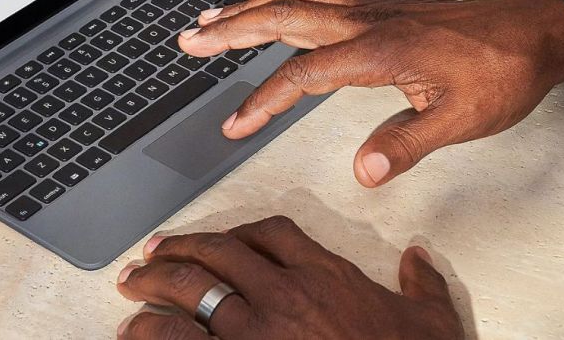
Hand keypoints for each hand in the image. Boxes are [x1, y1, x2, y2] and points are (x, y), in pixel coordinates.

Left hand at [116, 216, 462, 338]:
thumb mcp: (432, 323)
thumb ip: (421, 286)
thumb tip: (418, 259)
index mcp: (325, 276)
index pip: (271, 233)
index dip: (238, 233)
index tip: (219, 242)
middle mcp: (284, 295)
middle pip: (217, 254)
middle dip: (178, 251)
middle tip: (152, 255)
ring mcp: (257, 333)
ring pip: (191, 293)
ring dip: (154, 287)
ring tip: (132, 288)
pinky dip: (154, 334)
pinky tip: (136, 335)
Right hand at [178, 0, 563, 185]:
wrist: (532, 34)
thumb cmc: (499, 72)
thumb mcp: (460, 120)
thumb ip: (406, 144)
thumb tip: (362, 171)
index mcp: (377, 49)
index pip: (301, 74)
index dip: (262, 100)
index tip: (234, 124)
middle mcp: (364, 22)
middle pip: (281, 19)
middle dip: (229, 30)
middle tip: (188, 39)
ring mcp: (368, 9)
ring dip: (247, 7)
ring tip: (209, 15)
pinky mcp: (375, 7)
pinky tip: (267, 2)